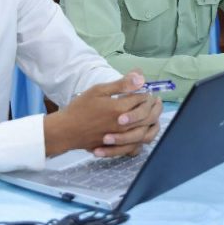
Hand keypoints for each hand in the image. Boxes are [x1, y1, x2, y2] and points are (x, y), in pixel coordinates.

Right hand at [43, 72, 161, 157]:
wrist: (66, 130)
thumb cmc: (80, 108)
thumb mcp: (98, 91)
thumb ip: (121, 85)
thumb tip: (140, 77)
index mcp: (119, 108)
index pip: (142, 99)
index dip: (146, 93)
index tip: (147, 89)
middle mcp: (123, 124)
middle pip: (148, 115)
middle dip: (154, 106)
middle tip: (156, 100)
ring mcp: (120, 137)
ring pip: (145, 132)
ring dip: (153, 122)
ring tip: (154, 114)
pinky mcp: (116, 147)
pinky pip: (136, 147)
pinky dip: (143, 139)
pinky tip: (144, 131)